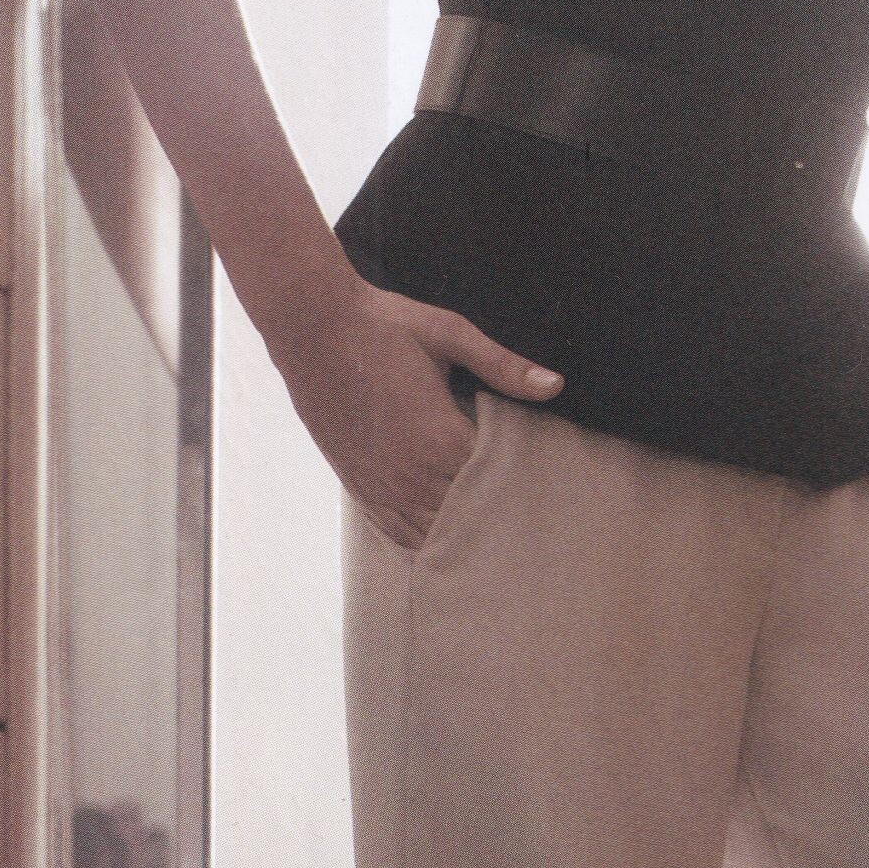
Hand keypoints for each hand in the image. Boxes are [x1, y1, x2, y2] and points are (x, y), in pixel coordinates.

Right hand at [260, 264, 561, 548]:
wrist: (312, 327)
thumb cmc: (382, 326)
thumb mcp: (450, 335)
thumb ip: (503, 366)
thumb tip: (556, 385)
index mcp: (440, 438)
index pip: (499, 483)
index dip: (524, 485)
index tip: (548, 484)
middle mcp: (411, 474)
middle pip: (471, 516)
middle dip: (498, 515)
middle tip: (530, 519)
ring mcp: (382, 486)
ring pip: (435, 534)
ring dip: (463, 532)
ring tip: (494, 534)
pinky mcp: (359, 487)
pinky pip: (398, 533)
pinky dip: (425, 541)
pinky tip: (445, 540)